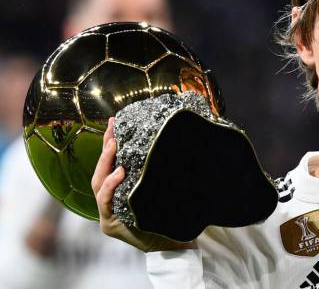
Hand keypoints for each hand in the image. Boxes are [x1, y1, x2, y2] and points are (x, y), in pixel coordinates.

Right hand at [91, 117, 197, 252]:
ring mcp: (107, 213)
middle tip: (112, 129)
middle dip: (105, 148)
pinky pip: (106, 202)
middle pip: (100, 170)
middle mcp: (110, 200)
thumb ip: (155, 169)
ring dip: (106, 164)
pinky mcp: (110, 224)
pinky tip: (119, 173)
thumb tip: (169, 138)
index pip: (111, 163)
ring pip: (98, 185)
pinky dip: (111, 186)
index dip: (110, 142)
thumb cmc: (170, 213)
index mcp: (120, 190)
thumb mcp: (161, 185)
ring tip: (114, 146)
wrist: (173, 244)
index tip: (115, 120)